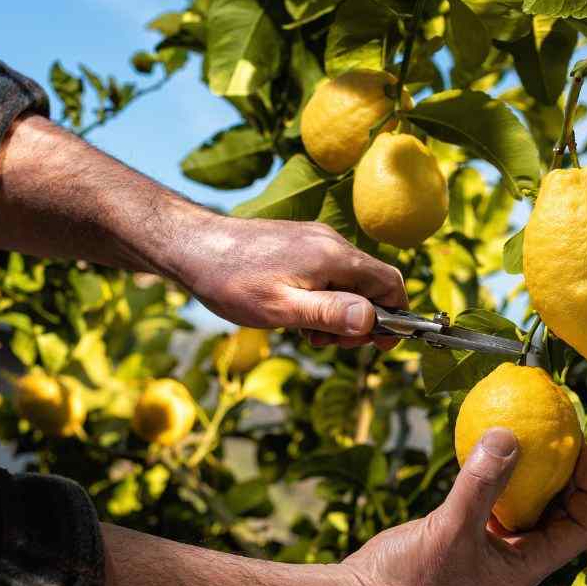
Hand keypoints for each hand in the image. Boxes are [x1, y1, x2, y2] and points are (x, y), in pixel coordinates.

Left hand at [172, 213, 407, 349]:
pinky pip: (329, 273)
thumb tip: (372, 320)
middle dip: (361, 320)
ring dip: (340, 312)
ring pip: (349, 281)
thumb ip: (329, 314)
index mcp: (333, 257)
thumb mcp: (281, 309)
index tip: (379, 345)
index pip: (390, 283)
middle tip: (328, 345)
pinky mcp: (300, 243)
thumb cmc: (232, 281)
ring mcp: (315, 240)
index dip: (394, 317)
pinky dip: (324, 298)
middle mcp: (331, 242)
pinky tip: (296, 314)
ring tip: (308, 334)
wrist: (192, 247)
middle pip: (372, 284)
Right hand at [340, 429, 586, 585]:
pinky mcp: (462, 529)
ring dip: (532, 469)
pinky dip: (495, 470)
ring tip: (536, 430)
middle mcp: (512, 555)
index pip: (577, 528)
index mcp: (524, 566)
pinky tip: (490, 441)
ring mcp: (487, 543)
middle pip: (558, 512)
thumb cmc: (413, 579)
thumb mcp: (451, 529)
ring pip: (524, 502)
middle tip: (565, 431)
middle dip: (567, 473)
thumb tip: (509, 435)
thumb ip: (480, 483)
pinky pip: (490, 495)